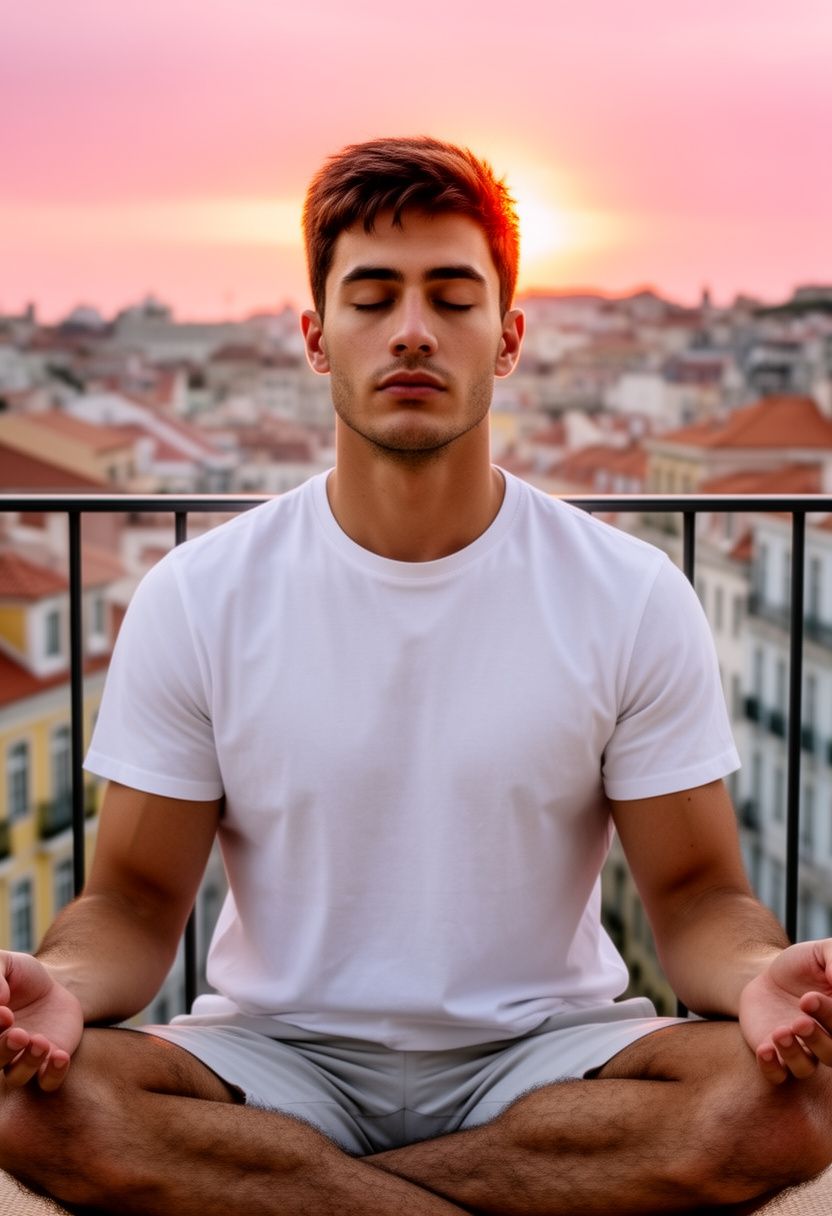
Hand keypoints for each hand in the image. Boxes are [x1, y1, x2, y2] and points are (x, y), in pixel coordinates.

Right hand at [0, 951, 82, 1091]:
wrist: (56, 986)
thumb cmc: (22, 976)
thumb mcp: (6, 964)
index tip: (5, 1012)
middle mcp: (0, 1049)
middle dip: (4, 1050)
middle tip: (20, 1033)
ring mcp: (23, 1060)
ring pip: (17, 1076)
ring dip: (27, 1063)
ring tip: (41, 1041)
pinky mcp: (49, 1064)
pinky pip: (48, 1082)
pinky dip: (52, 1074)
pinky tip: (60, 1056)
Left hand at [739, 939, 831, 1083]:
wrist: (766, 975)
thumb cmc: (801, 965)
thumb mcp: (821, 953)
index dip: (830, 1016)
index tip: (809, 997)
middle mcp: (826, 1040)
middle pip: (831, 1054)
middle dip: (817, 1039)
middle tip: (800, 1021)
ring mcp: (801, 1051)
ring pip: (805, 1068)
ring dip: (794, 1054)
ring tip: (780, 1032)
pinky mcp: (775, 1056)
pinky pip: (777, 1075)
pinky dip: (772, 1067)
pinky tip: (765, 1049)